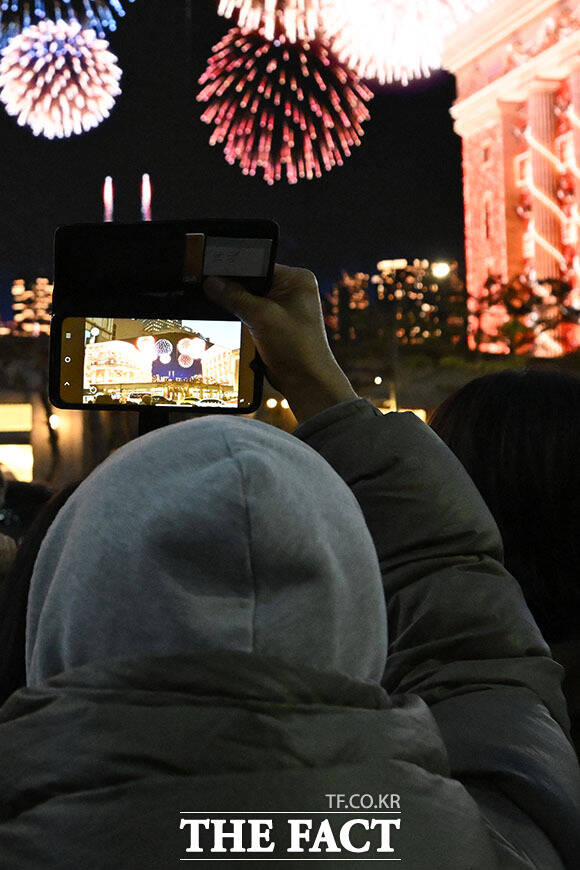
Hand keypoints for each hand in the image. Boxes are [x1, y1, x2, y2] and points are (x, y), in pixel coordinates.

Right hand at [203, 264, 356, 422]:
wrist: (307, 383)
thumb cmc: (297, 348)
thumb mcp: (262, 317)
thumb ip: (235, 297)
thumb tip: (212, 282)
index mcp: (297, 279)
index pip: (258, 265)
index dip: (234, 268)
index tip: (210, 270)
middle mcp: (293, 290)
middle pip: (252, 282)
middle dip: (233, 289)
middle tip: (208, 289)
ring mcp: (284, 308)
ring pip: (250, 300)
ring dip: (236, 306)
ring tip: (216, 306)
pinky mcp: (276, 325)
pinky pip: (252, 315)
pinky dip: (240, 319)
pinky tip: (229, 321)